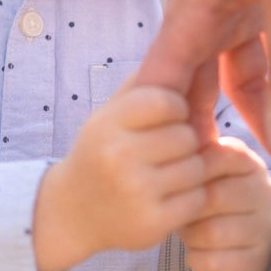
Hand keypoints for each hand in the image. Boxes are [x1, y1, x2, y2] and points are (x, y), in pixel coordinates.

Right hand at [33, 82, 205, 270]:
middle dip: (185, 139)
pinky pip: (197, 199)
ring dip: (191, 168)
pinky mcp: (153, 224)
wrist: (73, 211)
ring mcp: (136, 192)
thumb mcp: (110, 112)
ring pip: (196, 167)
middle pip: (186, 135)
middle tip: (170, 147)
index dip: (176, 106)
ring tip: (171, 169)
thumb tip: (181, 47)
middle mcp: (119, 157)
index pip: (166, 100)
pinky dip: (192, 195)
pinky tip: (172, 193)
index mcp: (108, 124)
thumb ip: (142, 83)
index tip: (167, 117)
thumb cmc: (101, 150)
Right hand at [137, 0, 270, 179]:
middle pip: (197, 96)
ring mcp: (223, 5)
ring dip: (267, 116)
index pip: (158, 94)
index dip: (162, 144)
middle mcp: (197, 15)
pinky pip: (257, 55)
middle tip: (249, 193)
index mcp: (189, 14)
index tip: (172, 193)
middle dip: (227, 145)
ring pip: (234, 79)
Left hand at [179, 137, 270, 270]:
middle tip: (176, 210)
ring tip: (188, 231)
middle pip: (213, 196)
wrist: (241, 248)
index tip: (176, 179)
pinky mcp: (255, 264)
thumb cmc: (213, 202)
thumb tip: (171, 152)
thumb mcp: (207, 175)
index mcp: (251, 166)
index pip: (222, 155)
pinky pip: (212, 262)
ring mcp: (264, 231)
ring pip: (211, 233)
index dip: (192, 168)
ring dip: (190, 234)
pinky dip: (196, 258)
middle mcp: (265, 195)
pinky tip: (197, 252)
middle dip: (186, 207)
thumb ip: (193, 160)